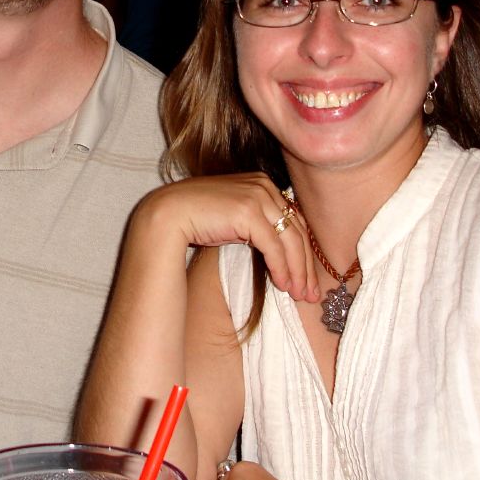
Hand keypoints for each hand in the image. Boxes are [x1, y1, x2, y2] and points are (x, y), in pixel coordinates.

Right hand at [137, 174, 320, 302]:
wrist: (167, 215)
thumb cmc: (197, 219)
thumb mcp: (235, 218)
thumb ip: (257, 224)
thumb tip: (281, 250)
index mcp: (262, 183)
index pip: (293, 221)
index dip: (303, 252)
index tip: (307, 278)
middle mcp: (263, 185)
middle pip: (297, 230)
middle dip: (306, 266)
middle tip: (311, 294)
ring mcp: (257, 195)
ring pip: (290, 240)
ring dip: (298, 271)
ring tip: (300, 295)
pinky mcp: (248, 211)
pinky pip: (274, 246)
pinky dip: (282, 268)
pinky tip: (283, 285)